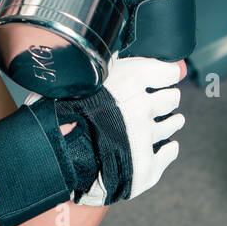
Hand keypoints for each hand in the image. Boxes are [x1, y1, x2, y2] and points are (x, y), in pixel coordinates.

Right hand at [56, 56, 185, 205]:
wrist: (54, 157)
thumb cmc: (58, 114)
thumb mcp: (77, 79)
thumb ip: (101, 68)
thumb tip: (123, 59)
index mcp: (128, 80)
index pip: (166, 71)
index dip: (167, 73)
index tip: (169, 74)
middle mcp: (141, 107)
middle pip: (170, 98)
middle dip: (167, 98)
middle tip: (164, 99)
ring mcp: (144, 138)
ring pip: (171, 124)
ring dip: (171, 122)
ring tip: (172, 121)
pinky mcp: (145, 166)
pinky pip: (167, 154)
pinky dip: (168, 150)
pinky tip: (168, 147)